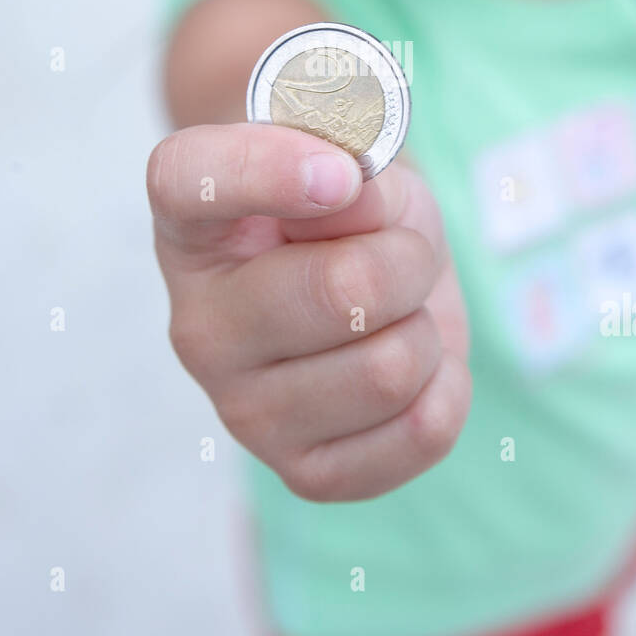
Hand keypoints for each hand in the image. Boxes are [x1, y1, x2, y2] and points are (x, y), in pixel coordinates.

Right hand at [146, 123, 471, 501]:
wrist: (366, 283)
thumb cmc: (348, 217)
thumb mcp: (356, 163)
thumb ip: (347, 165)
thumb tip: (344, 190)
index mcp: (190, 220)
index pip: (189, 180)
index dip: (269, 171)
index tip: (339, 175)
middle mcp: (197, 323)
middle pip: (341, 292)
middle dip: (405, 261)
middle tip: (397, 253)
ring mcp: (242, 409)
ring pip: (391, 370)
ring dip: (424, 329)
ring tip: (395, 314)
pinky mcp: (303, 472)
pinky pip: (421, 431)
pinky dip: (445, 388)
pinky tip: (411, 366)